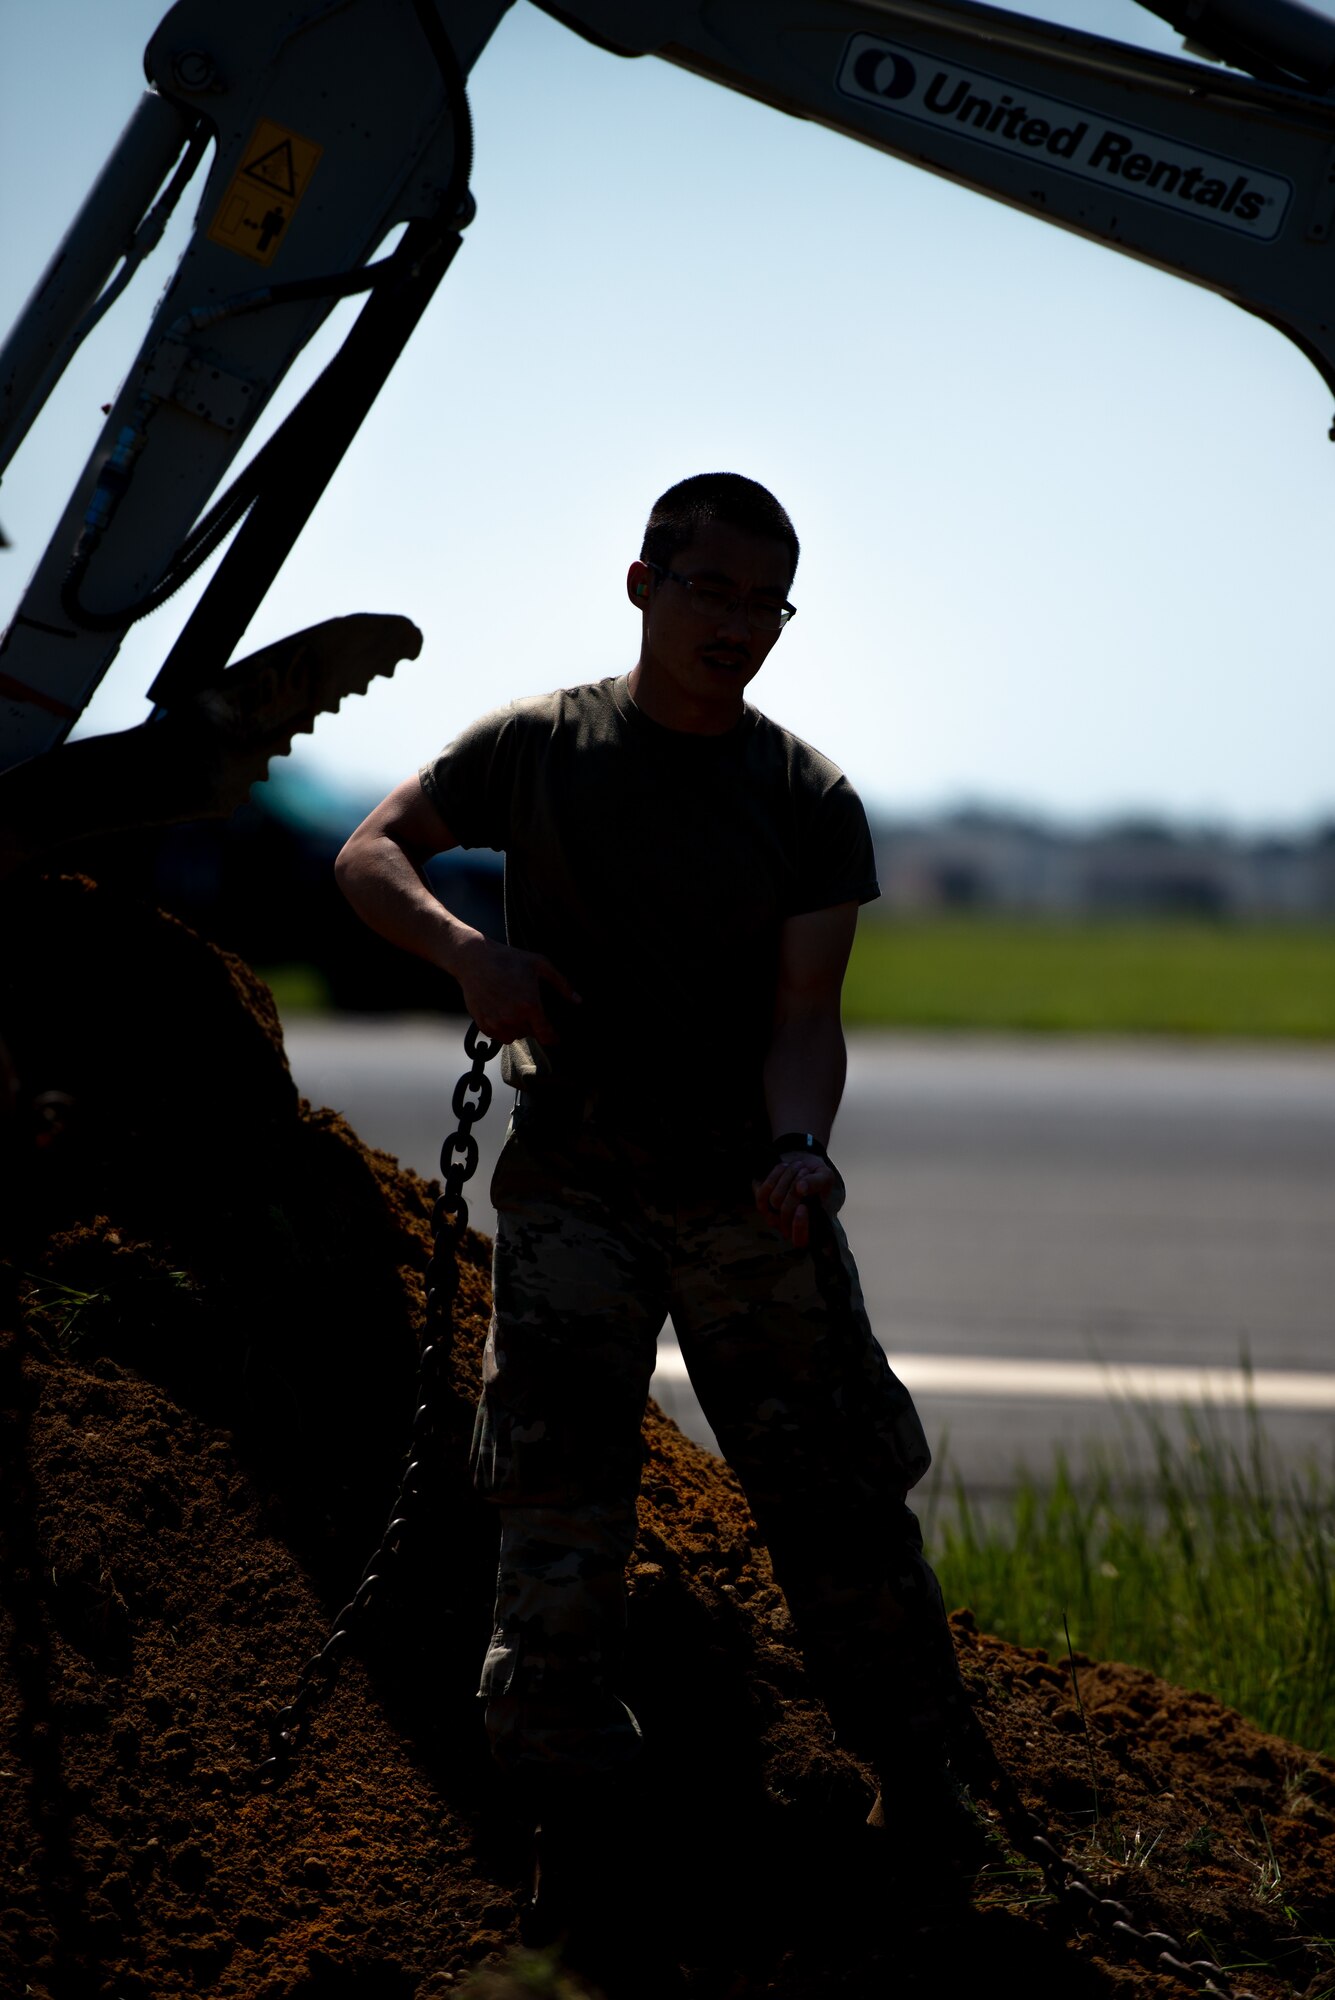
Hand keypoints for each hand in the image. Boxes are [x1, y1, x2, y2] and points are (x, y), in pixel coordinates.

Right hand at [453, 936, 579, 1044]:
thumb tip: (578, 1000)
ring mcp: (496, 1022)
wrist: (474, 959)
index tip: (555, 1038)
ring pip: (514, 1037)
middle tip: (527, 1009)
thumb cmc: (509, 959)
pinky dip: (501, 1029)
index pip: (546, 1034)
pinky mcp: (482, 1023)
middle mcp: (513, 1018)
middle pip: (530, 1034)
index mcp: (530, 1005)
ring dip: (517, 1028)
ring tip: (514, 1010)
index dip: (553, 1038)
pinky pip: (498, 1036)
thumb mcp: (540, 964)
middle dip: (532, 1025)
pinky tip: (501, 1012)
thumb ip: (562, 984)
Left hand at [754, 1150, 837, 1250]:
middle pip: (786, 1213)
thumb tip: (801, 1188)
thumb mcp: (824, 1177)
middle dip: (795, 1187)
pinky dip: (774, 1176)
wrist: (800, 1164)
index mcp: (808, 1226)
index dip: (799, 1226)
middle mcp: (788, 1225)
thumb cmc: (815, 1176)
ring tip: (797, 1166)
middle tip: (805, 1170)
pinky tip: (783, 1167)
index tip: (803, 1206)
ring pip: (774, 1200)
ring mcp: (773, 1214)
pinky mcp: (761, 1201)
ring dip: (786, 1179)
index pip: (800, 1240)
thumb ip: (817, 1183)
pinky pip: (762, 1193)